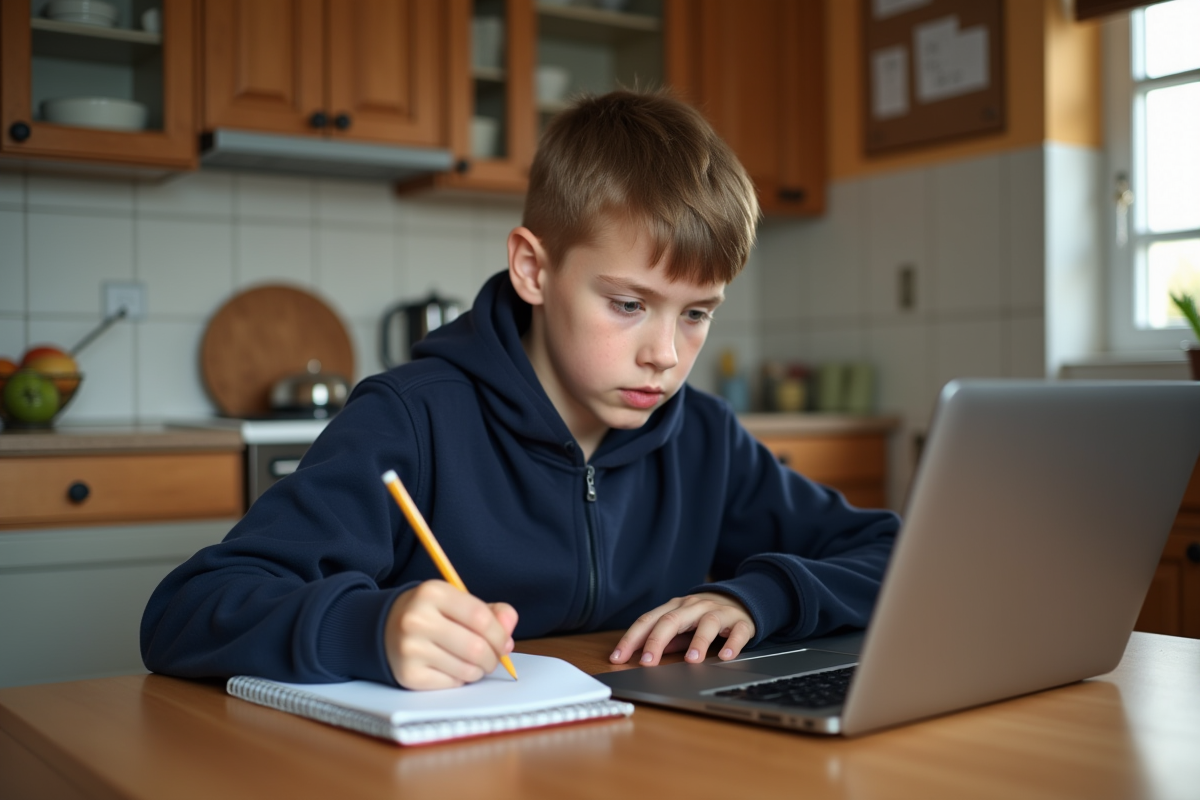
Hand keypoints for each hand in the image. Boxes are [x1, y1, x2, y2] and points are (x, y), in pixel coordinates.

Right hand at [384, 580, 517, 689]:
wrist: (384, 628)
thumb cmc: (431, 614)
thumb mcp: (456, 602)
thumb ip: (489, 612)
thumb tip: (508, 630)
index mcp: (432, 593)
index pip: (480, 617)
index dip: (499, 634)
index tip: (505, 643)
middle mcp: (417, 619)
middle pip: (475, 647)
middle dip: (493, 658)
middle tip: (493, 659)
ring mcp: (410, 648)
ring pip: (466, 669)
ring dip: (478, 670)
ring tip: (474, 663)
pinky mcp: (408, 674)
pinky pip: (451, 683)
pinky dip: (460, 679)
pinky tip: (453, 668)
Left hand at [609, 592, 754, 666]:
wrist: (741, 600)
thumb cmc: (705, 616)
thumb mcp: (682, 625)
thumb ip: (666, 638)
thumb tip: (644, 655)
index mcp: (675, 607)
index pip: (649, 620)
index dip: (632, 638)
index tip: (618, 657)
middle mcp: (694, 606)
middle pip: (672, 619)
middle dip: (657, 641)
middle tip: (647, 663)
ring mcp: (718, 612)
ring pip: (707, 622)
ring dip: (699, 641)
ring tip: (691, 660)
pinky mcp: (740, 622)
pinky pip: (737, 632)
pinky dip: (732, 644)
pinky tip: (726, 657)